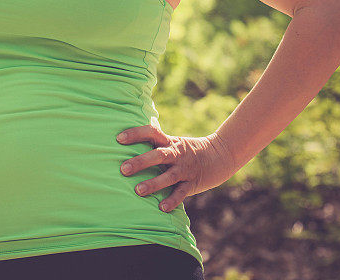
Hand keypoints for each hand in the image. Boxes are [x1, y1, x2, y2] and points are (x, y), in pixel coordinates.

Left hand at [116, 123, 235, 212]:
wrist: (219, 155)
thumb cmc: (188, 150)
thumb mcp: (173, 141)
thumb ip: (156, 140)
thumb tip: (133, 133)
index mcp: (170, 141)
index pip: (151, 132)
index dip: (136, 133)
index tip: (119, 138)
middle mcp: (176, 154)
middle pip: (158, 155)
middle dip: (140, 162)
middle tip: (123, 169)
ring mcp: (185, 169)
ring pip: (168, 176)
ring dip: (153, 183)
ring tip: (138, 191)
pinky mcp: (192, 183)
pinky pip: (181, 193)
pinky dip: (172, 200)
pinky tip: (161, 207)